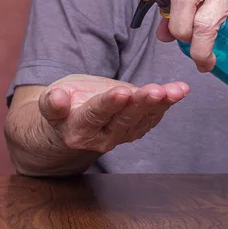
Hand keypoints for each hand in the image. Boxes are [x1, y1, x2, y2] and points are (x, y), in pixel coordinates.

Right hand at [38, 75, 187, 153]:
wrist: (70, 123)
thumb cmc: (60, 109)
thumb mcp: (48, 102)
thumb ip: (52, 103)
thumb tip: (58, 98)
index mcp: (79, 130)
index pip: (95, 115)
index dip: (109, 104)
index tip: (122, 92)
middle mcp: (102, 138)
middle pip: (124, 119)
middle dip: (141, 103)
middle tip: (156, 90)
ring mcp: (122, 135)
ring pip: (143, 119)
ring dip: (161, 104)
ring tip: (175, 90)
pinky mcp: (135, 128)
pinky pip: (153, 117)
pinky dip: (168, 103)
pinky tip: (179, 90)